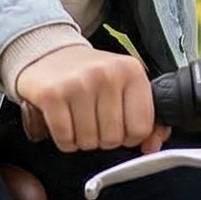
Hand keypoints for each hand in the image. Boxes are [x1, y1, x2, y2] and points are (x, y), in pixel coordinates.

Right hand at [14, 44, 170, 153]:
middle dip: (103, 138)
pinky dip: (64, 139)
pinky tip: (64, 121)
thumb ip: (147, 118)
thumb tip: (151, 147)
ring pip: (89, 142)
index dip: (129, 135)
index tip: (119, 124)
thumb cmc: (90, 74)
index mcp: (131, 71)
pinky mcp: (52, 95)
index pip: (141, 128)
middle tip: (94, 119)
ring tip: (78, 118)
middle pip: (113, 139)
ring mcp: (78, 84)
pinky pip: (65, 139)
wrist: (49, 52)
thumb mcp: (125, 85)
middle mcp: (106, 74)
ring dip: (82, 139)